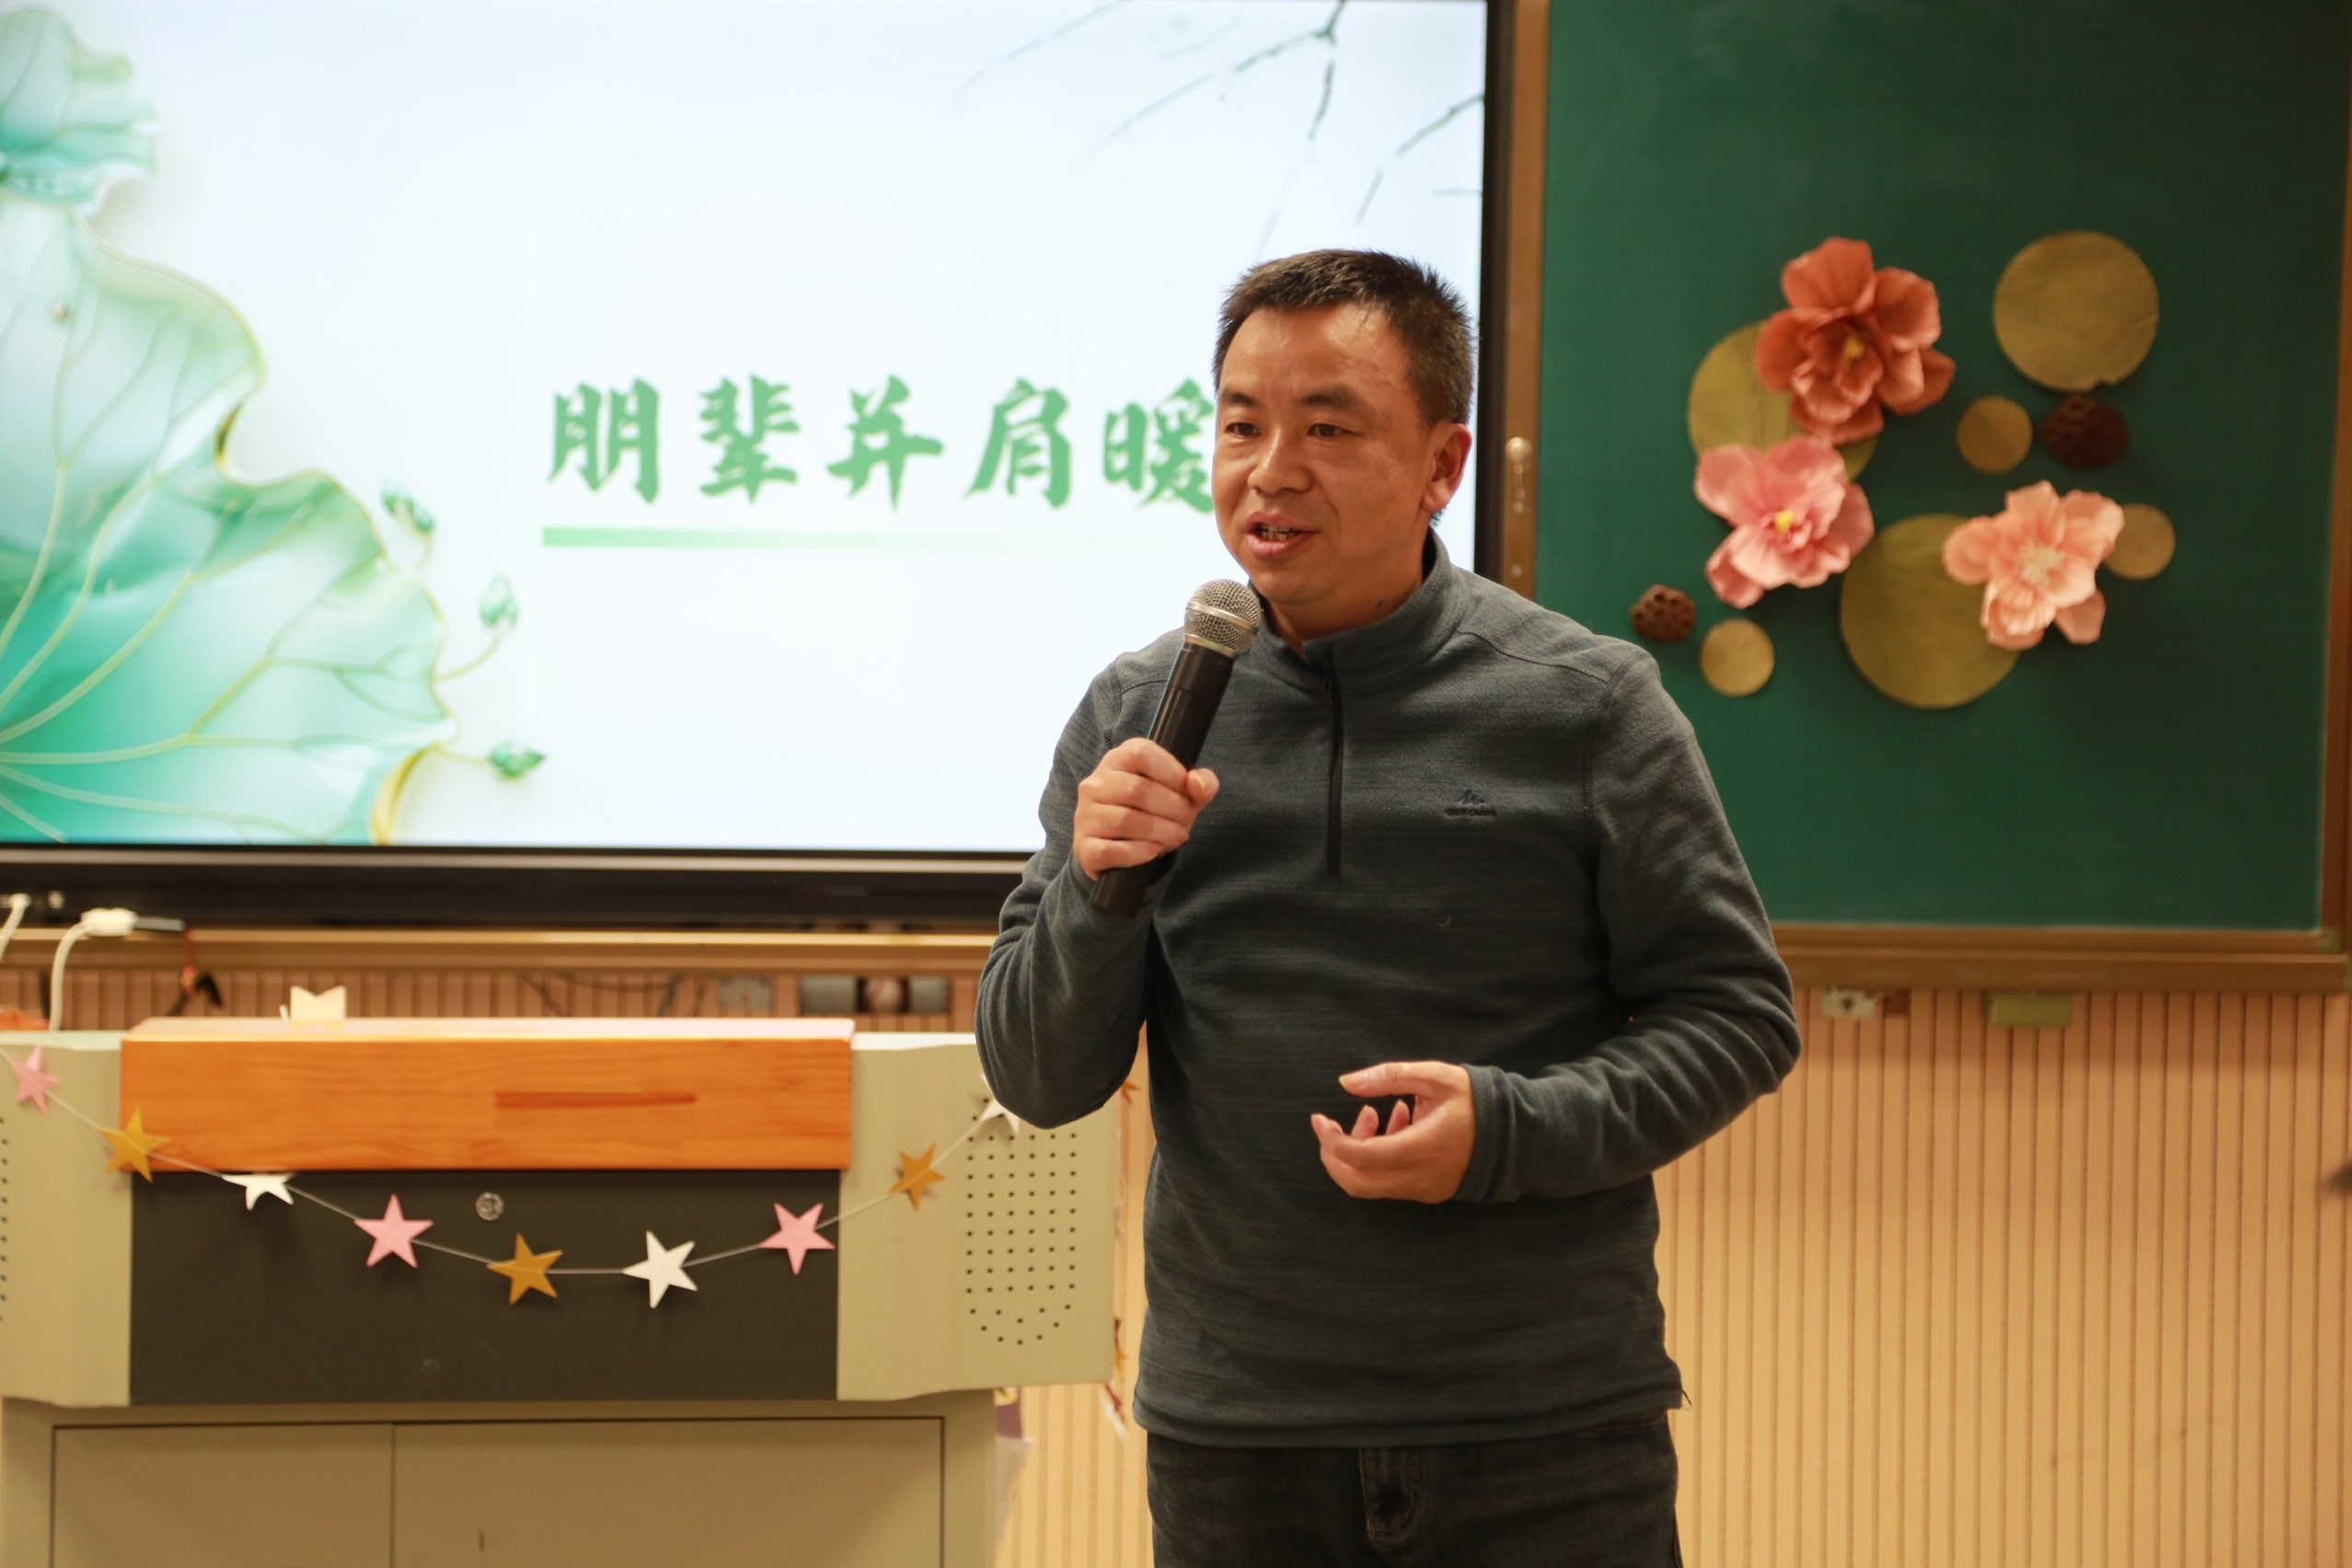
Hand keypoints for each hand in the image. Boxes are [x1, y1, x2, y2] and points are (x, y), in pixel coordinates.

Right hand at [1073, 738, 1218, 878]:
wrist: (1120, 849)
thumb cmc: (1155, 812)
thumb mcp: (1183, 793)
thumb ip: (1201, 784)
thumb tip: (1197, 784)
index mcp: (1118, 760)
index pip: (1142, 753)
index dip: (1172, 773)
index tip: (1187, 793)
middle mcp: (1095, 783)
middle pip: (1137, 789)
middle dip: (1172, 809)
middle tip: (1186, 822)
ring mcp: (1085, 815)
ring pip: (1125, 820)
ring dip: (1160, 832)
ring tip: (1175, 837)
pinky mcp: (1084, 847)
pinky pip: (1110, 850)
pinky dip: (1138, 853)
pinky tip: (1153, 851)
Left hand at [1310, 1061, 1475, 1203]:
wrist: (1515, 1132)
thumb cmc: (1475, 1100)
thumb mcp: (1435, 1076)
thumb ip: (1389, 1077)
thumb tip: (1346, 1082)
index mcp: (1422, 1147)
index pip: (1361, 1157)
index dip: (1332, 1141)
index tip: (1320, 1119)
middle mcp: (1420, 1176)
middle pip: (1356, 1182)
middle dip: (1334, 1154)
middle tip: (1332, 1125)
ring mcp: (1424, 1189)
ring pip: (1371, 1184)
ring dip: (1360, 1152)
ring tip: (1376, 1114)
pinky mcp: (1428, 1192)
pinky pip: (1390, 1182)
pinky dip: (1379, 1158)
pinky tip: (1396, 1126)